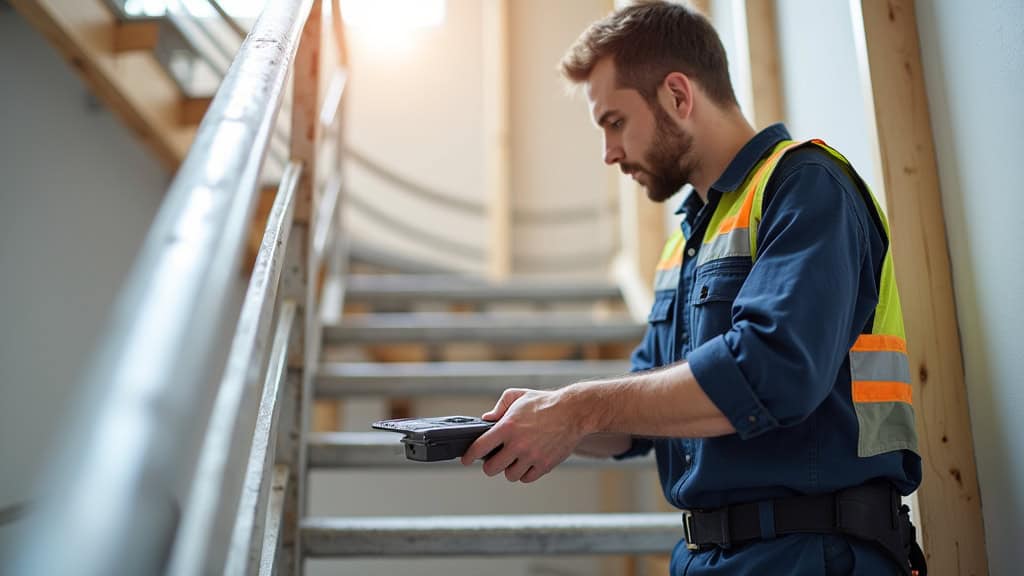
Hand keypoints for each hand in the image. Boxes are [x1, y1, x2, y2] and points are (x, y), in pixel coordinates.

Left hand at [460, 387, 587, 482]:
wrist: (573, 412)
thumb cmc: (544, 402)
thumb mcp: (518, 396)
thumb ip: (499, 407)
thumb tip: (486, 419)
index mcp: (507, 427)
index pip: (479, 447)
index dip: (469, 456)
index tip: (466, 459)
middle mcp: (517, 444)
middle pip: (491, 468)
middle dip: (489, 465)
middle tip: (493, 460)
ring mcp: (531, 456)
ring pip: (509, 476)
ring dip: (509, 469)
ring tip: (513, 460)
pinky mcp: (544, 465)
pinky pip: (527, 478)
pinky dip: (524, 473)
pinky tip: (526, 464)